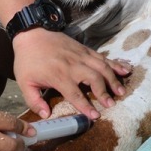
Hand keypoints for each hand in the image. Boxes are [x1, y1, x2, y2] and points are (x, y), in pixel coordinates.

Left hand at [11, 28, 130, 118]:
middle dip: (104, 93)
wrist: (31, 33)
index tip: (96, 117)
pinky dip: (115, 63)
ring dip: (113, 79)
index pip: (76, 95)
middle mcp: (73, 66)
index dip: (87, 107)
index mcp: (59, 76)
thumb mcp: (24, 82)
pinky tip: (125, 70)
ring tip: (121, 91)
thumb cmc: (27, 60)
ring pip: (102, 67)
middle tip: (111, 104)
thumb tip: (46, 115)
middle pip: (94, 79)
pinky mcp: (85, 49)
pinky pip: (103, 57)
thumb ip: (34, 101)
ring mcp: (81, 55)